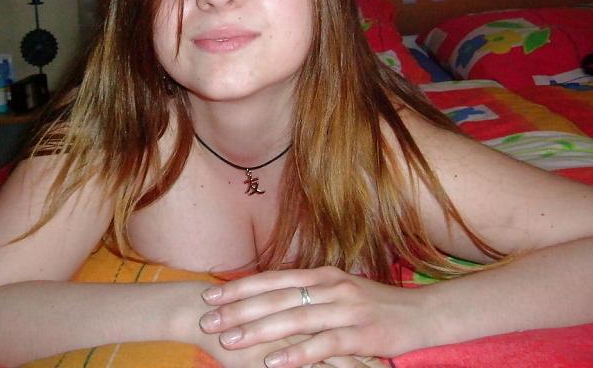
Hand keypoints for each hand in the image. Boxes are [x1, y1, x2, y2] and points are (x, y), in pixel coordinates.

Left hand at [198, 266, 432, 366]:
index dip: (240, 287)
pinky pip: (322, 344)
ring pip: (294, 318)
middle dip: (239, 309)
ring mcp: (345, 309)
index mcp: (322, 275)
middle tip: (209, 320)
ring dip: (259, 330)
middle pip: (276, 297)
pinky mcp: (361, 334)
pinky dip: (296, 354)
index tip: (211, 296)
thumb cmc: (375, 304)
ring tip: (230, 341)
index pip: (272, 279)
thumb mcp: (339, 291)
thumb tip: (271, 298)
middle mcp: (330, 287)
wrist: (423, 313)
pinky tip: (273, 363)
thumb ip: (308, 293)